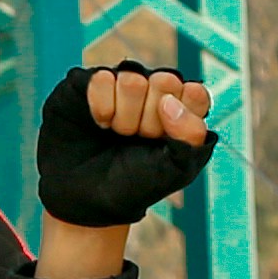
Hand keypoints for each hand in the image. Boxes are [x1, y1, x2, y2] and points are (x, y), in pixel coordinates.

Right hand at [35, 62, 218, 232]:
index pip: (194, 93)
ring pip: (133, 80)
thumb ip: (192, 134)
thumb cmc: (131, 184)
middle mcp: (151, 90)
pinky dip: (101, 108)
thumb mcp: (175, 169)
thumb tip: (169, 101)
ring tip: (116, 133)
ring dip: (124, 117)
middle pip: (166, 81)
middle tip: (137, 139)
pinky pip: (102, 79)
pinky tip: (98, 123)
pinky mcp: (88, 84)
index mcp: (178, 108)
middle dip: (151, 119)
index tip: (163, 142)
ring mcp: (119, 84)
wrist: (83, 199)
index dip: (180, 119)